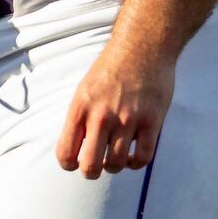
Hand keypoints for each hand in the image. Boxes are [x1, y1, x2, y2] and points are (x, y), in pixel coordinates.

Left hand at [55, 40, 174, 178]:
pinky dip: (135, 164)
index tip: (76, 161)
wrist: (141, 46)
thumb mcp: (84, 90)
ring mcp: (127, 119)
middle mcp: (101, 116)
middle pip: (89, 166)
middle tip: (97, 165)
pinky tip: (133, 155)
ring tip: (116, 157)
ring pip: (115, 165)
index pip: (65, 153)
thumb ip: (79, 119)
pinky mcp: (152, 121)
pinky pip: (142, 158)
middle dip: (91, 172)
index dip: (69, 165)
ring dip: (114, 166)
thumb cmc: (111, 69)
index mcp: (80, 108)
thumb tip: (76, 148)